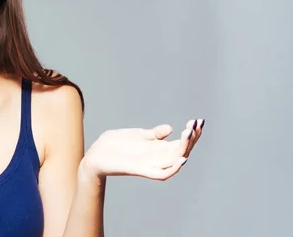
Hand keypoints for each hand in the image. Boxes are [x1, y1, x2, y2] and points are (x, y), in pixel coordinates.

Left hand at [82, 119, 204, 180]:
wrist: (96, 154)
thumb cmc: (116, 145)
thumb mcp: (138, 135)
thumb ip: (154, 134)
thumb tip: (170, 129)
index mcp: (158, 149)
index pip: (181, 143)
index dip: (192, 134)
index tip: (199, 121)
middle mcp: (157, 158)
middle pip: (182, 151)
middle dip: (192, 138)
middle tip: (196, 125)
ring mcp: (150, 164)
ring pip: (175, 161)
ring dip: (185, 149)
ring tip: (190, 134)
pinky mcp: (140, 170)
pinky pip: (162, 175)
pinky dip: (173, 169)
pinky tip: (182, 159)